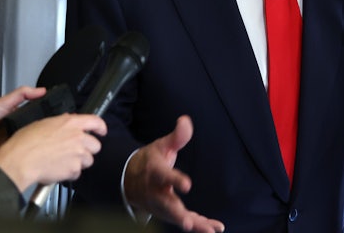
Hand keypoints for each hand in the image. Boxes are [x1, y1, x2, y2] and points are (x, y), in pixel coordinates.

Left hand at [0, 86, 46, 172]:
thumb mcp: (3, 102)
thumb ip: (22, 94)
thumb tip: (41, 90)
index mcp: (13, 115)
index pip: (33, 112)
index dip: (43, 111)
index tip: (56, 109)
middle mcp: (14, 128)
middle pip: (33, 126)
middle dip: (41, 125)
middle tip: (54, 122)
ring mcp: (13, 140)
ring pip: (29, 138)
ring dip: (35, 136)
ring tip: (48, 133)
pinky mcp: (11, 152)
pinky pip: (22, 149)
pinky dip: (27, 147)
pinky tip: (36, 144)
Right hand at [0, 113, 106, 191]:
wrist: (20, 160)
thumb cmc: (26, 142)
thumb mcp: (44, 123)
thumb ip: (61, 122)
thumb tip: (67, 122)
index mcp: (71, 123)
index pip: (96, 122)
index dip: (100, 127)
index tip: (101, 131)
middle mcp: (78, 138)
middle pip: (96, 145)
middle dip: (87, 149)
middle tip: (75, 151)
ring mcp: (77, 154)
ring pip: (88, 160)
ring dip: (79, 162)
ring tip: (64, 161)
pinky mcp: (74, 169)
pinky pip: (78, 173)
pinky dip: (70, 173)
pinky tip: (58, 169)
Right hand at [124, 116, 224, 232]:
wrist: (129, 179)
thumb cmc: (150, 161)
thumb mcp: (161, 146)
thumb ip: (176, 137)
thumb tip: (186, 120)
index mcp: (156, 172)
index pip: (165, 176)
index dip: (176, 179)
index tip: (188, 184)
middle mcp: (156, 192)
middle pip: (166, 205)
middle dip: (177, 215)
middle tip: (188, 223)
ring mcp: (161, 206)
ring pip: (176, 217)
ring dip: (193, 224)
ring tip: (209, 230)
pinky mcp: (167, 214)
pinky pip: (183, 221)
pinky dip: (198, 225)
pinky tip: (214, 228)